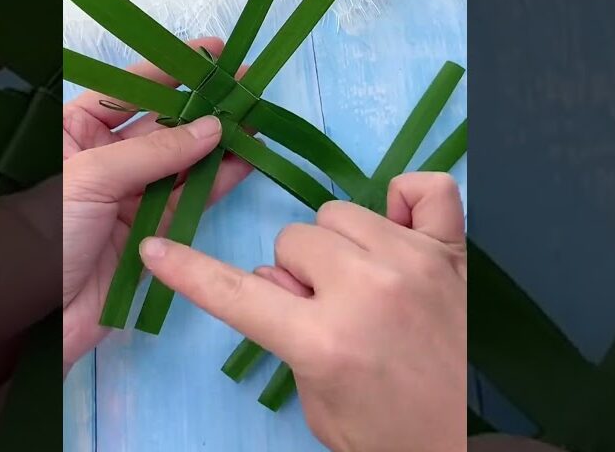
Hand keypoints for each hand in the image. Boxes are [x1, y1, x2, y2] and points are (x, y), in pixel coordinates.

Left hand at [61, 40, 251, 373]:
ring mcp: (133, 195)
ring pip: (185, 159)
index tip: (211, 52)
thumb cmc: (46, 234)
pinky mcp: (154, 231)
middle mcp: (107, 159)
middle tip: (247, 84)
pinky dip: (220, 179)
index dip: (170, 69)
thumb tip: (211, 126)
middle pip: (164, 122)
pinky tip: (247, 158)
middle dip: (204, 104)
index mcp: (77, 133)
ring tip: (257, 118)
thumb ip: (155, 151)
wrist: (34, 313)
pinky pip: (192, 197)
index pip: (129, 90)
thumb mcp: (92, 177)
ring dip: (220, 139)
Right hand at [140, 172, 467, 451]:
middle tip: (326, 309)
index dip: (189, 272)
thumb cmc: (378, 429)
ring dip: (343, 245)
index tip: (158, 252)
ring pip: (343, 212)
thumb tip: (275, 275)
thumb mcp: (311, 394)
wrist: (455, 442)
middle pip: (295, 238)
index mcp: (324, 340)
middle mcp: (370, 292)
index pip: (237, 292)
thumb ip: (284, 329)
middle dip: (300, 273)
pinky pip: (426, 187)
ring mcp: (416, 265)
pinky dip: (407, 203)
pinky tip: (402, 235)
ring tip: (367, 285)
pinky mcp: (453, 254)